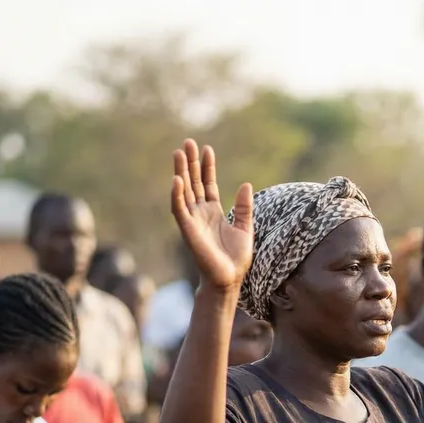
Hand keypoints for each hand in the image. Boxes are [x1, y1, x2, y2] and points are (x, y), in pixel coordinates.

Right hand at [171, 138, 253, 291]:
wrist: (229, 280)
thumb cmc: (236, 259)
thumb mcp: (245, 229)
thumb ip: (244, 208)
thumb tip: (246, 185)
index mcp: (214, 212)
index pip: (208, 184)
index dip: (207, 167)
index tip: (207, 149)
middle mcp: (201, 213)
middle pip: (193, 183)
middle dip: (190, 163)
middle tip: (188, 142)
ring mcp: (193, 221)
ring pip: (184, 191)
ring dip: (180, 172)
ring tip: (179, 152)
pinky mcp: (188, 231)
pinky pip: (179, 210)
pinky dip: (177, 195)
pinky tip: (177, 179)